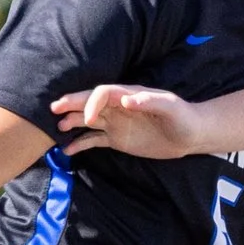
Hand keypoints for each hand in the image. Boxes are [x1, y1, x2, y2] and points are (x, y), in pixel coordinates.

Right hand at [52, 84, 207, 159]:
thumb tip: (127, 100)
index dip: (92, 103)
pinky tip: (68, 150)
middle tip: (54, 109)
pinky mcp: (116, 139)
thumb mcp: (171, 108)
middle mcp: (118, 107)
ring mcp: (116, 123)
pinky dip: (80, 144)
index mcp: (128, 95)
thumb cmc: (183, 117)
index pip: (103, 93)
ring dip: (72, 123)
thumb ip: (150, 101)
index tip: (89, 120)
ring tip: (58, 130)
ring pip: (88, 120)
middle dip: (72, 105)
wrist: (190, 136)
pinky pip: (94, 140)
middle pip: (89, 103)